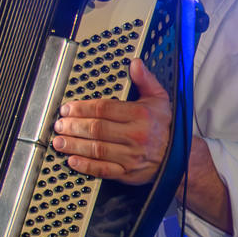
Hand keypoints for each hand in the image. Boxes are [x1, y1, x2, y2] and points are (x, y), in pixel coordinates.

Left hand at [51, 58, 171, 184]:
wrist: (178, 157)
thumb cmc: (163, 126)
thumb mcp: (159, 99)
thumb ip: (145, 81)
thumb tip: (135, 63)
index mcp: (140, 115)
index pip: (104, 109)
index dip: (82, 109)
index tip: (67, 108)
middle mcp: (135, 136)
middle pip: (96, 129)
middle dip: (73, 126)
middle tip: (59, 124)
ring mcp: (131, 156)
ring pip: (97, 150)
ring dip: (74, 145)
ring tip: (59, 141)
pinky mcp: (128, 173)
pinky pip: (103, 170)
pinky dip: (86, 166)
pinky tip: (72, 160)